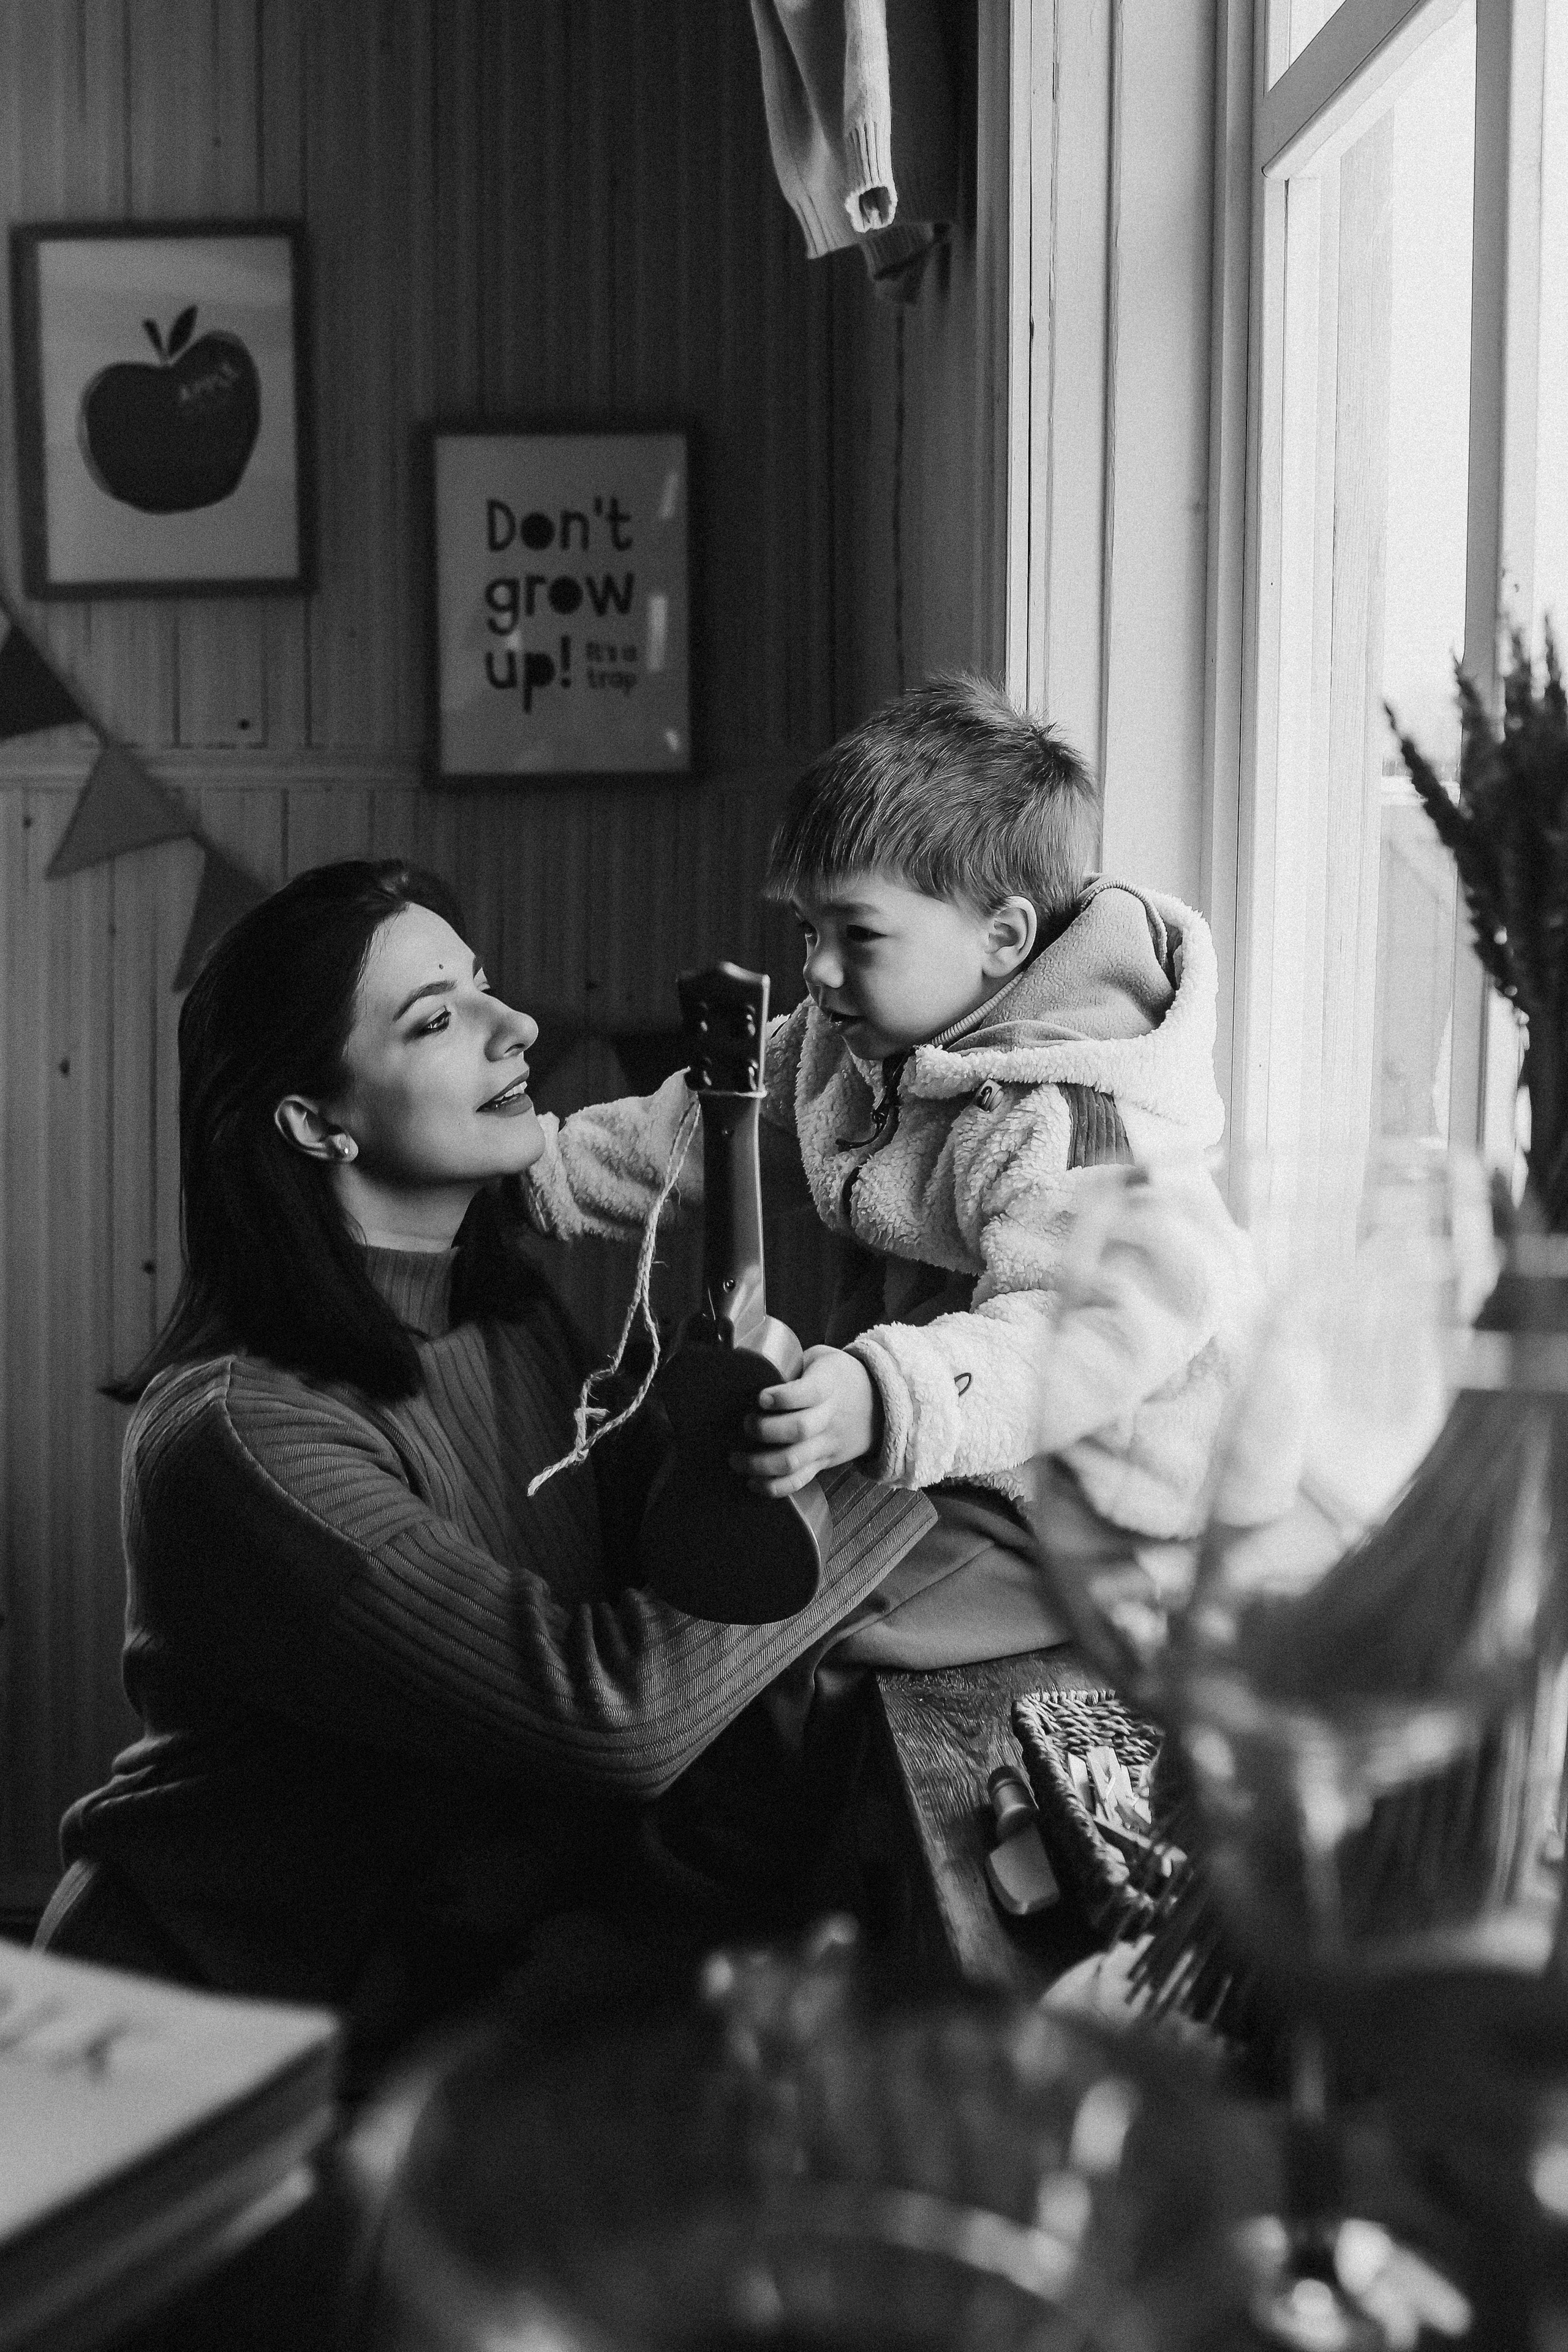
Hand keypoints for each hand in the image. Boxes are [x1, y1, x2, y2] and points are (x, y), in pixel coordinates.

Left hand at [730, 1345, 883, 1497]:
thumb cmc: (840, 1376)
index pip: (807, 1393)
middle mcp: (829, 1417)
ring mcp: (828, 1444)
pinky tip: (753, 1482)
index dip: (782, 1397)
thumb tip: (755, 1372)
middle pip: (798, 1430)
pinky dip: (774, 1487)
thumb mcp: (822, 1358)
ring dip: (760, 1464)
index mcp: (828, 1386)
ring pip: (794, 1461)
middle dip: (765, 1430)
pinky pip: (800, 1481)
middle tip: (747, 1424)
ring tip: (736, 1459)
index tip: (760, 1398)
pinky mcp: (825, 1462)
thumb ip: (793, 1364)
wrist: (882, 1402)